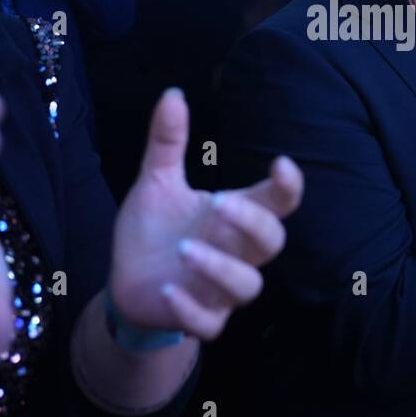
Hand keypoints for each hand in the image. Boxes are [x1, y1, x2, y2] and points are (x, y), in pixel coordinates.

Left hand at [109, 89, 302, 339]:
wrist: (127, 283)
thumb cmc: (154, 231)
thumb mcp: (156, 182)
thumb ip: (168, 142)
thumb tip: (172, 92)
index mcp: (235, 216)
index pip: (278, 202)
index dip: (288, 186)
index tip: (281, 164)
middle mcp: (236, 252)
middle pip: (272, 242)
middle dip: (252, 222)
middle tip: (217, 204)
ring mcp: (220, 289)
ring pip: (247, 287)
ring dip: (219, 268)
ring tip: (183, 250)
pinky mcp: (198, 318)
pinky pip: (210, 324)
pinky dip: (190, 308)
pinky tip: (166, 290)